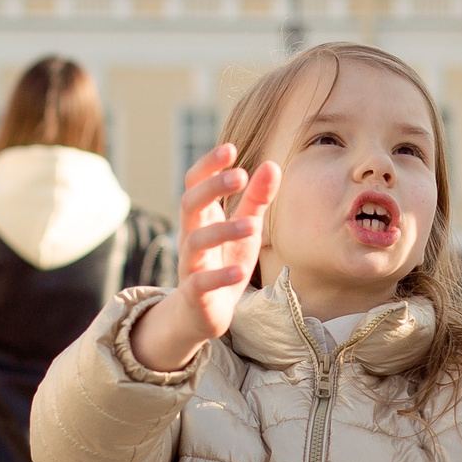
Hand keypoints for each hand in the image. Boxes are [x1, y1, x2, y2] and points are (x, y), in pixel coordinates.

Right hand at [129, 144, 278, 372]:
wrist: (203, 312)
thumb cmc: (224, 262)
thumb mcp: (245, 228)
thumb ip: (257, 199)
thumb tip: (272, 164)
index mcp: (202, 217)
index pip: (195, 182)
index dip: (209, 164)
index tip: (231, 148)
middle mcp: (191, 236)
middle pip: (189, 203)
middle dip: (212, 187)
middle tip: (240, 175)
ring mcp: (191, 265)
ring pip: (195, 242)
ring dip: (222, 231)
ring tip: (251, 226)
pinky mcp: (195, 294)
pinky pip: (201, 283)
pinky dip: (219, 276)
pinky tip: (241, 270)